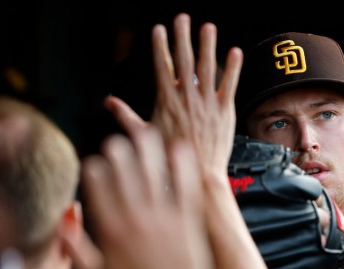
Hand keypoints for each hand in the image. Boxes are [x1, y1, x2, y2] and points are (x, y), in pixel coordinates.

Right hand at [64, 124, 214, 268]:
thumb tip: (65, 217)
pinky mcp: (189, 221)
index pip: (98, 186)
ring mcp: (165, 217)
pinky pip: (186, 186)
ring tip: (145, 130)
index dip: (94, 169)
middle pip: (124, 172)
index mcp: (111, 231)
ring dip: (148, 148)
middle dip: (118, 152)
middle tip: (116, 142)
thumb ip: (74, 248)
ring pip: (154, 172)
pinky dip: (183, 165)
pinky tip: (181, 147)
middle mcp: (137, 218)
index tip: (95, 164)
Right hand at [105, 14, 241, 184]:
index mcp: (167, 100)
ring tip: (207, 27)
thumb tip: (108, 102)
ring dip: (207, 44)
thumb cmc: (172, 158)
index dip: (160, 45)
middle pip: (184, 60)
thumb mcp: (145, 135)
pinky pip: (230, 84)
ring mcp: (207, 102)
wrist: (200, 174)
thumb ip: (126, 115)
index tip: (159, 29)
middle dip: (182, 36)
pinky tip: (235, 52)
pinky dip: (233, 67)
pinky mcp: (225, 110)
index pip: (162, 66)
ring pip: (208, 67)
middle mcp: (187, 97)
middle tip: (182, 18)